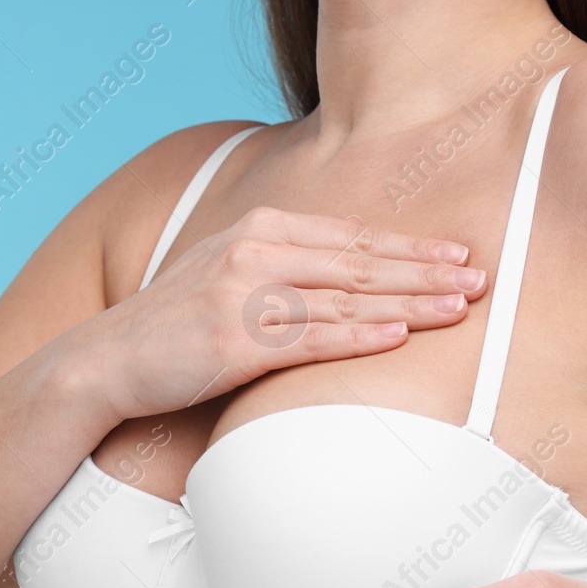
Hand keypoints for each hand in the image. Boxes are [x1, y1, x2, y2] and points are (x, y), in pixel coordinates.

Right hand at [69, 207, 488, 422]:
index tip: (458, 254)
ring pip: (344, 298)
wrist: (108, 360)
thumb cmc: (178, 325)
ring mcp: (243, 294)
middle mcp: (255, 250)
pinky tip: (397, 336)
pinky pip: (310, 338)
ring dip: (407, 303)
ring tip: (458, 307)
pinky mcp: (234, 339)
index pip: (351, 237)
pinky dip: (358, 337)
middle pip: (359, 262)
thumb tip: (351, 280)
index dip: (410, 247)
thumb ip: (287, 268)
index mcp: (260, 227)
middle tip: (478, 278)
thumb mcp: (232, 275)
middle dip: (424, 271)